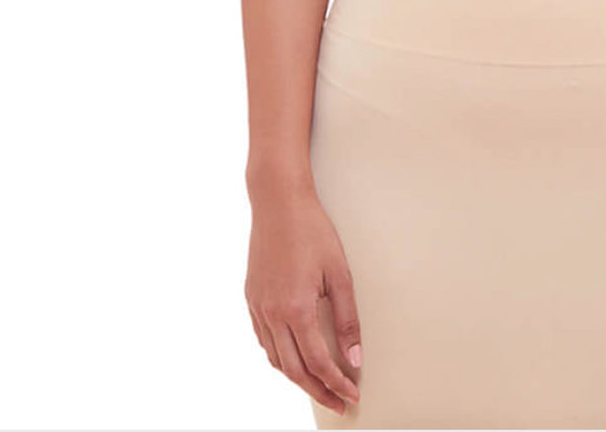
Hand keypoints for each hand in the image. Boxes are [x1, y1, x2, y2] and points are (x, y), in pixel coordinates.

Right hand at [246, 187, 362, 416]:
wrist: (278, 202)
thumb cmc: (313, 231)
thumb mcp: (339, 273)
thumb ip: (347, 319)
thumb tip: (354, 358)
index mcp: (295, 310)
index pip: (318, 363)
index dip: (337, 383)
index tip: (352, 395)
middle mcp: (272, 315)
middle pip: (294, 371)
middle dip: (318, 391)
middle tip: (338, 403)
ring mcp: (258, 308)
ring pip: (276, 360)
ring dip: (298, 378)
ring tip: (320, 385)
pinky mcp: (251, 299)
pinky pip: (264, 341)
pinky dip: (280, 357)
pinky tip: (295, 356)